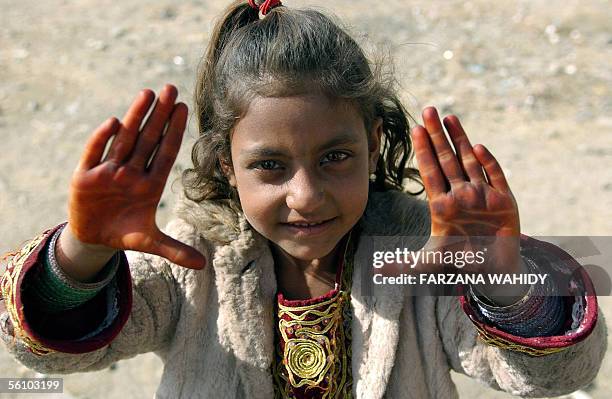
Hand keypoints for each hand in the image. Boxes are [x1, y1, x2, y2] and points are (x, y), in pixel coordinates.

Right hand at [67, 84, 205, 269]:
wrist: (94, 238)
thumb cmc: (125, 232)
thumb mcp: (150, 242)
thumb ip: (175, 250)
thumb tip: (203, 265)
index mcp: (150, 183)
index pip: (166, 152)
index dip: (175, 132)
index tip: (184, 108)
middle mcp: (131, 172)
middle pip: (148, 139)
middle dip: (159, 115)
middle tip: (171, 89)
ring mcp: (109, 172)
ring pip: (124, 140)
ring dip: (135, 118)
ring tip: (148, 94)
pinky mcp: (85, 177)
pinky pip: (94, 154)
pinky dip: (102, 140)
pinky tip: (115, 122)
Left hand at [411, 107, 520, 275]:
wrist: (494, 272)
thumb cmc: (461, 262)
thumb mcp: (430, 263)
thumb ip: (405, 265)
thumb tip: (375, 271)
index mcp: (442, 205)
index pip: (430, 172)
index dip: (423, 150)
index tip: (414, 129)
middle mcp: (461, 195)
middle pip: (446, 159)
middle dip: (437, 135)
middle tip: (427, 110)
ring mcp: (482, 195)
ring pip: (469, 161)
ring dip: (460, 139)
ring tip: (449, 118)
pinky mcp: (504, 201)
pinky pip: (495, 177)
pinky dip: (488, 164)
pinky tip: (477, 148)